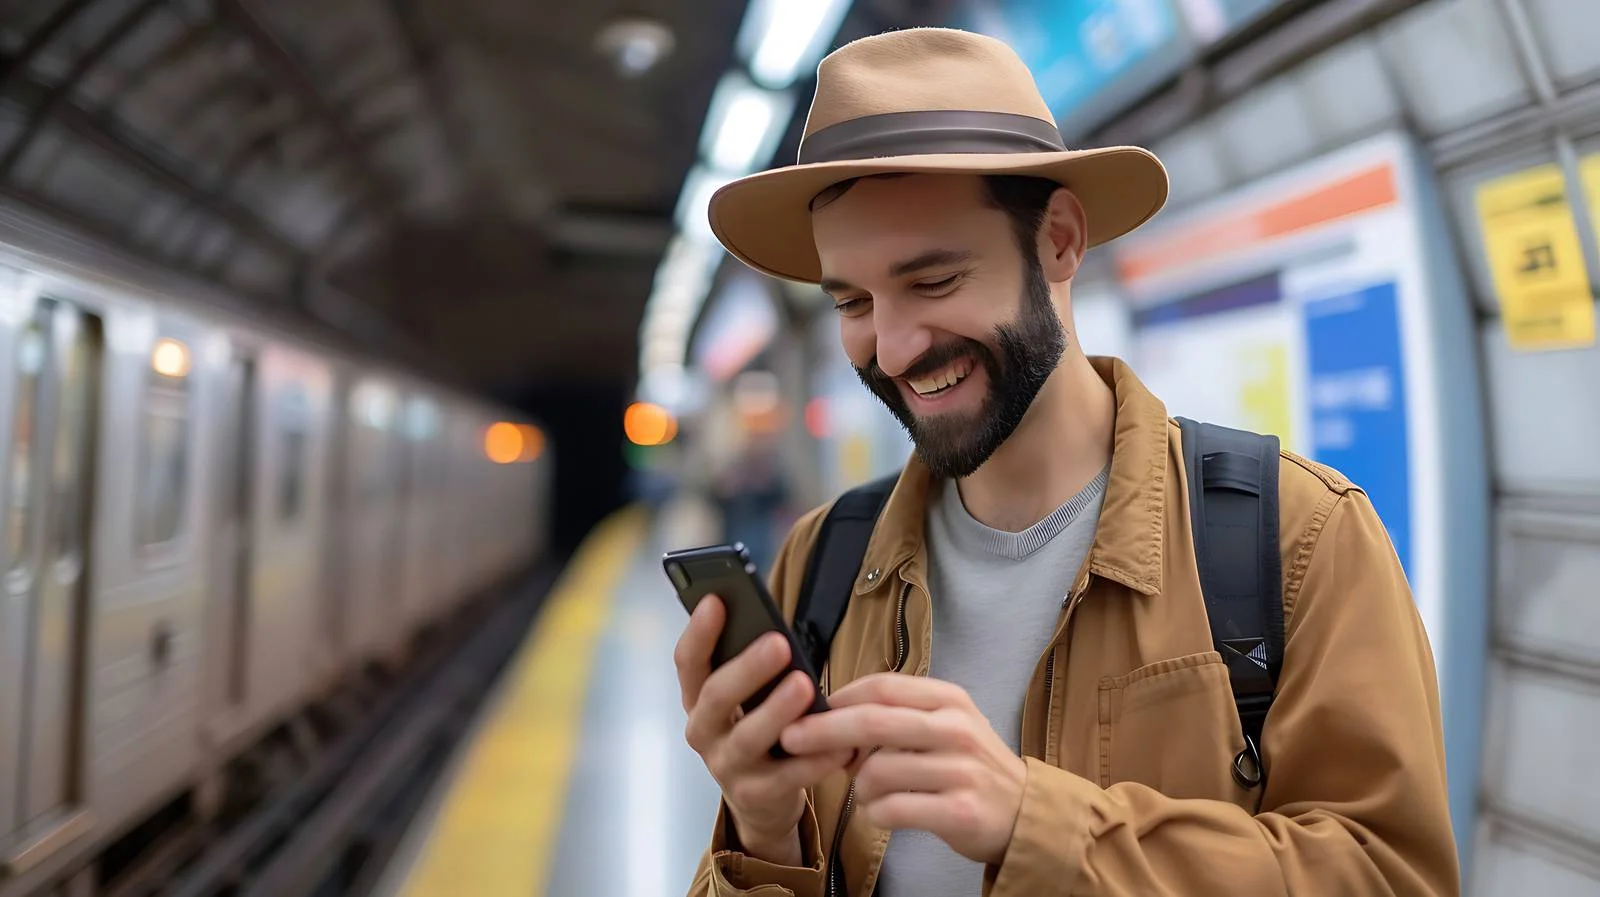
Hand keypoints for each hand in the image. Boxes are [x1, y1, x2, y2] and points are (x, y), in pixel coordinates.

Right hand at [674, 595, 853, 863]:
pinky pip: (788, 777)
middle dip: (747, 668)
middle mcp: (703, 731)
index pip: (688, 663)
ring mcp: (727, 766)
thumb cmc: (760, 728)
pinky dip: (814, 760)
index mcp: (698, 699)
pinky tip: (839, 744)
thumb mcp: (748, 698)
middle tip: (779, 643)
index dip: (698, 632)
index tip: (715, 600)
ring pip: (748, 737)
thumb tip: (776, 630)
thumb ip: (754, 669)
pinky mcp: (756, 796)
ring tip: (805, 685)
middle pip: (717, 696)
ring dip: (776, 710)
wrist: (762, 800)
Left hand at [778, 673, 1026, 866]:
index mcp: (948, 699)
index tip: (804, 709)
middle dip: (823, 730)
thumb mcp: (943, 726)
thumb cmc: (968, 766)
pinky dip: (876, 813)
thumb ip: (895, 716)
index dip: (837, 697)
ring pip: (877, 771)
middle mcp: (956, 728)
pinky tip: (884, 813)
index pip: (881, 687)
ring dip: (858, 787)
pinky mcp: (959, 811)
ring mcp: (960, 770)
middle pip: (872, 722)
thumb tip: (829, 715)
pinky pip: (892, 809)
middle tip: (792, 739)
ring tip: (871, 794)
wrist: (1025, 813)